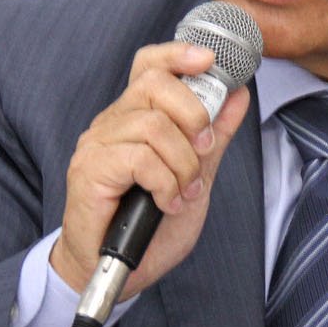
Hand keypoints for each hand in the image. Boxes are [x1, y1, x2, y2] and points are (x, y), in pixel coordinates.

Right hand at [50, 40, 251, 299]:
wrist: (118, 272)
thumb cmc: (151, 228)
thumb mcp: (196, 178)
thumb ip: (214, 138)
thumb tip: (237, 96)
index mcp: (135, 118)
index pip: (150, 65)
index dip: (178, 54)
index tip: (210, 60)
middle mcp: (112, 124)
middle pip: (155, 84)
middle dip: (194, 115)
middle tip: (203, 151)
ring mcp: (97, 145)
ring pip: (153, 126)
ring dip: (183, 164)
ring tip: (184, 193)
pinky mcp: (89, 171)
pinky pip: (140, 158)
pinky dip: (165, 183)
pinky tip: (166, 203)